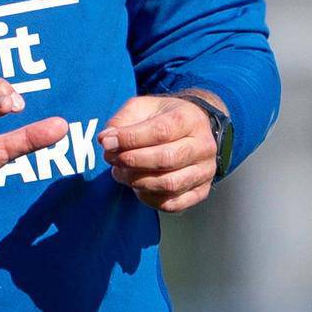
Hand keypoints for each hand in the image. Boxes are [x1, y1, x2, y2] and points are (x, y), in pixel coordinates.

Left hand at [98, 94, 220, 212]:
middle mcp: (203, 146)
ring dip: (137, 181)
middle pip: (166, 159)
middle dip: (132, 161)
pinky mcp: (201, 191)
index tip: (106, 142)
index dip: (130, 139)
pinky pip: (173, 204)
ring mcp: (206, 171)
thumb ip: (122, 121)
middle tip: (111, 158)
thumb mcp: (142, 107)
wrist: (193, 129)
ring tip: (120, 171)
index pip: (161, 131)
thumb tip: (106, 140)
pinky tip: (136, 186)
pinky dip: (149, 198)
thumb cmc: (163, 117)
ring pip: (169, 184)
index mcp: (190, 119)